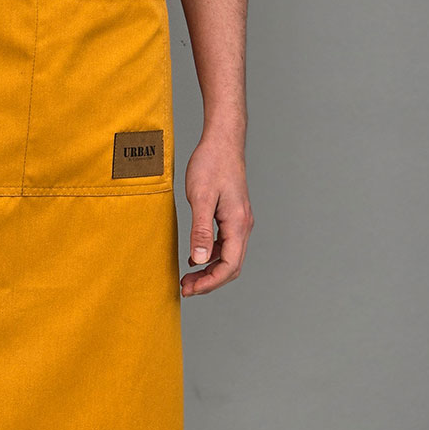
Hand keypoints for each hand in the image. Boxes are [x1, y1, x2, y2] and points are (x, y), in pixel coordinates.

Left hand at [180, 131, 253, 296]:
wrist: (222, 140)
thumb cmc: (211, 164)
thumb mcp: (201, 197)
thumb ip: (201, 230)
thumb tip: (199, 259)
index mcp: (238, 224)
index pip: (229, 266)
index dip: (210, 283)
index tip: (188, 289)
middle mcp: (243, 225)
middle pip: (231, 266)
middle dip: (209, 281)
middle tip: (185, 288)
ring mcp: (239, 220)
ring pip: (229, 256)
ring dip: (210, 270)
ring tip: (187, 277)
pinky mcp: (232, 214)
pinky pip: (225, 243)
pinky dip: (211, 255)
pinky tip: (195, 257)